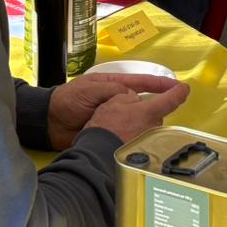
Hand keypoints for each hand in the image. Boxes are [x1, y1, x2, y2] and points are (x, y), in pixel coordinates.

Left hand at [47, 74, 189, 148]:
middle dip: (158, 105)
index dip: (160, 84)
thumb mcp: (91, 89)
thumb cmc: (68, 101)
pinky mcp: (108, 134)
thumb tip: (135, 98)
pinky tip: (146, 143)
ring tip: (163, 129)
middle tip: (172, 111)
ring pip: (137, 120)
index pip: (141, 83)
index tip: (178, 87)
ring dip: (149, 124)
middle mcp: (116, 101)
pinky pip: (127, 135)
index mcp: (112, 85)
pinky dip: (137, 138)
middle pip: (143, 102)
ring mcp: (112, 118)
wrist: (48, 123)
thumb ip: (113, 91)